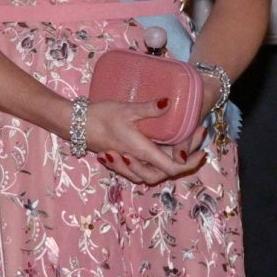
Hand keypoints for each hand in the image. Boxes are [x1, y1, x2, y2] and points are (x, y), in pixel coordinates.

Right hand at [85, 98, 205, 184]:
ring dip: (167, 165)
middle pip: (163, 174)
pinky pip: (140, 170)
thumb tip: (169, 102)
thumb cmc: (100, 116)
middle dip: (182, 163)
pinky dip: (152, 164)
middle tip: (196, 146)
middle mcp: (135, 160)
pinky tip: (159, 150)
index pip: (170, 168)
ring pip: (151, 174)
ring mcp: (127, 161)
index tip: (202, 152)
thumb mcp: (126, 109)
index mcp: (140, 150)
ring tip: (182, 148)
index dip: (188, 163)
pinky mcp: (121, 158)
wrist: (75, 124)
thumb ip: (149, 108)